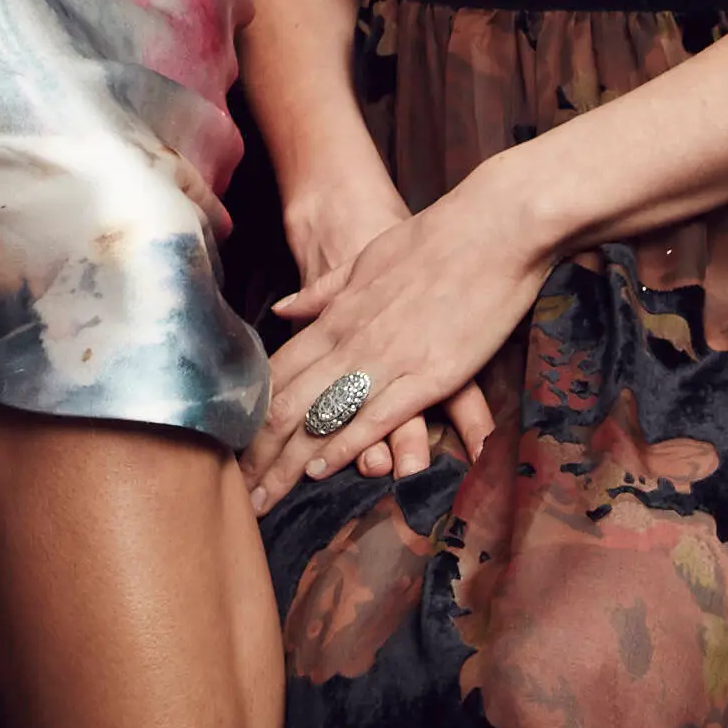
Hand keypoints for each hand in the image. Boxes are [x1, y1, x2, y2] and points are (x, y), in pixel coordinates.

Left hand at [241, 165, 548, 508]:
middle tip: (241, 497)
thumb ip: (324, 293)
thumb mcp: (366, 261)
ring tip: (266, 502)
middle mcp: (352, 340)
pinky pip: (378, 416)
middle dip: (262, 456)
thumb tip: (283, 310)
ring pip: (324, 418)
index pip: (278, 376)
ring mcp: (390, 358)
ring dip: (291, 463)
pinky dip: (347, 444)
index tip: (232, 455)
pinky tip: (321, 469)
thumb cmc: (435, 239)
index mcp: (336, 316)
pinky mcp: (432, 374)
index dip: (251, 420)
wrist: (495, 225)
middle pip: (289, 406)